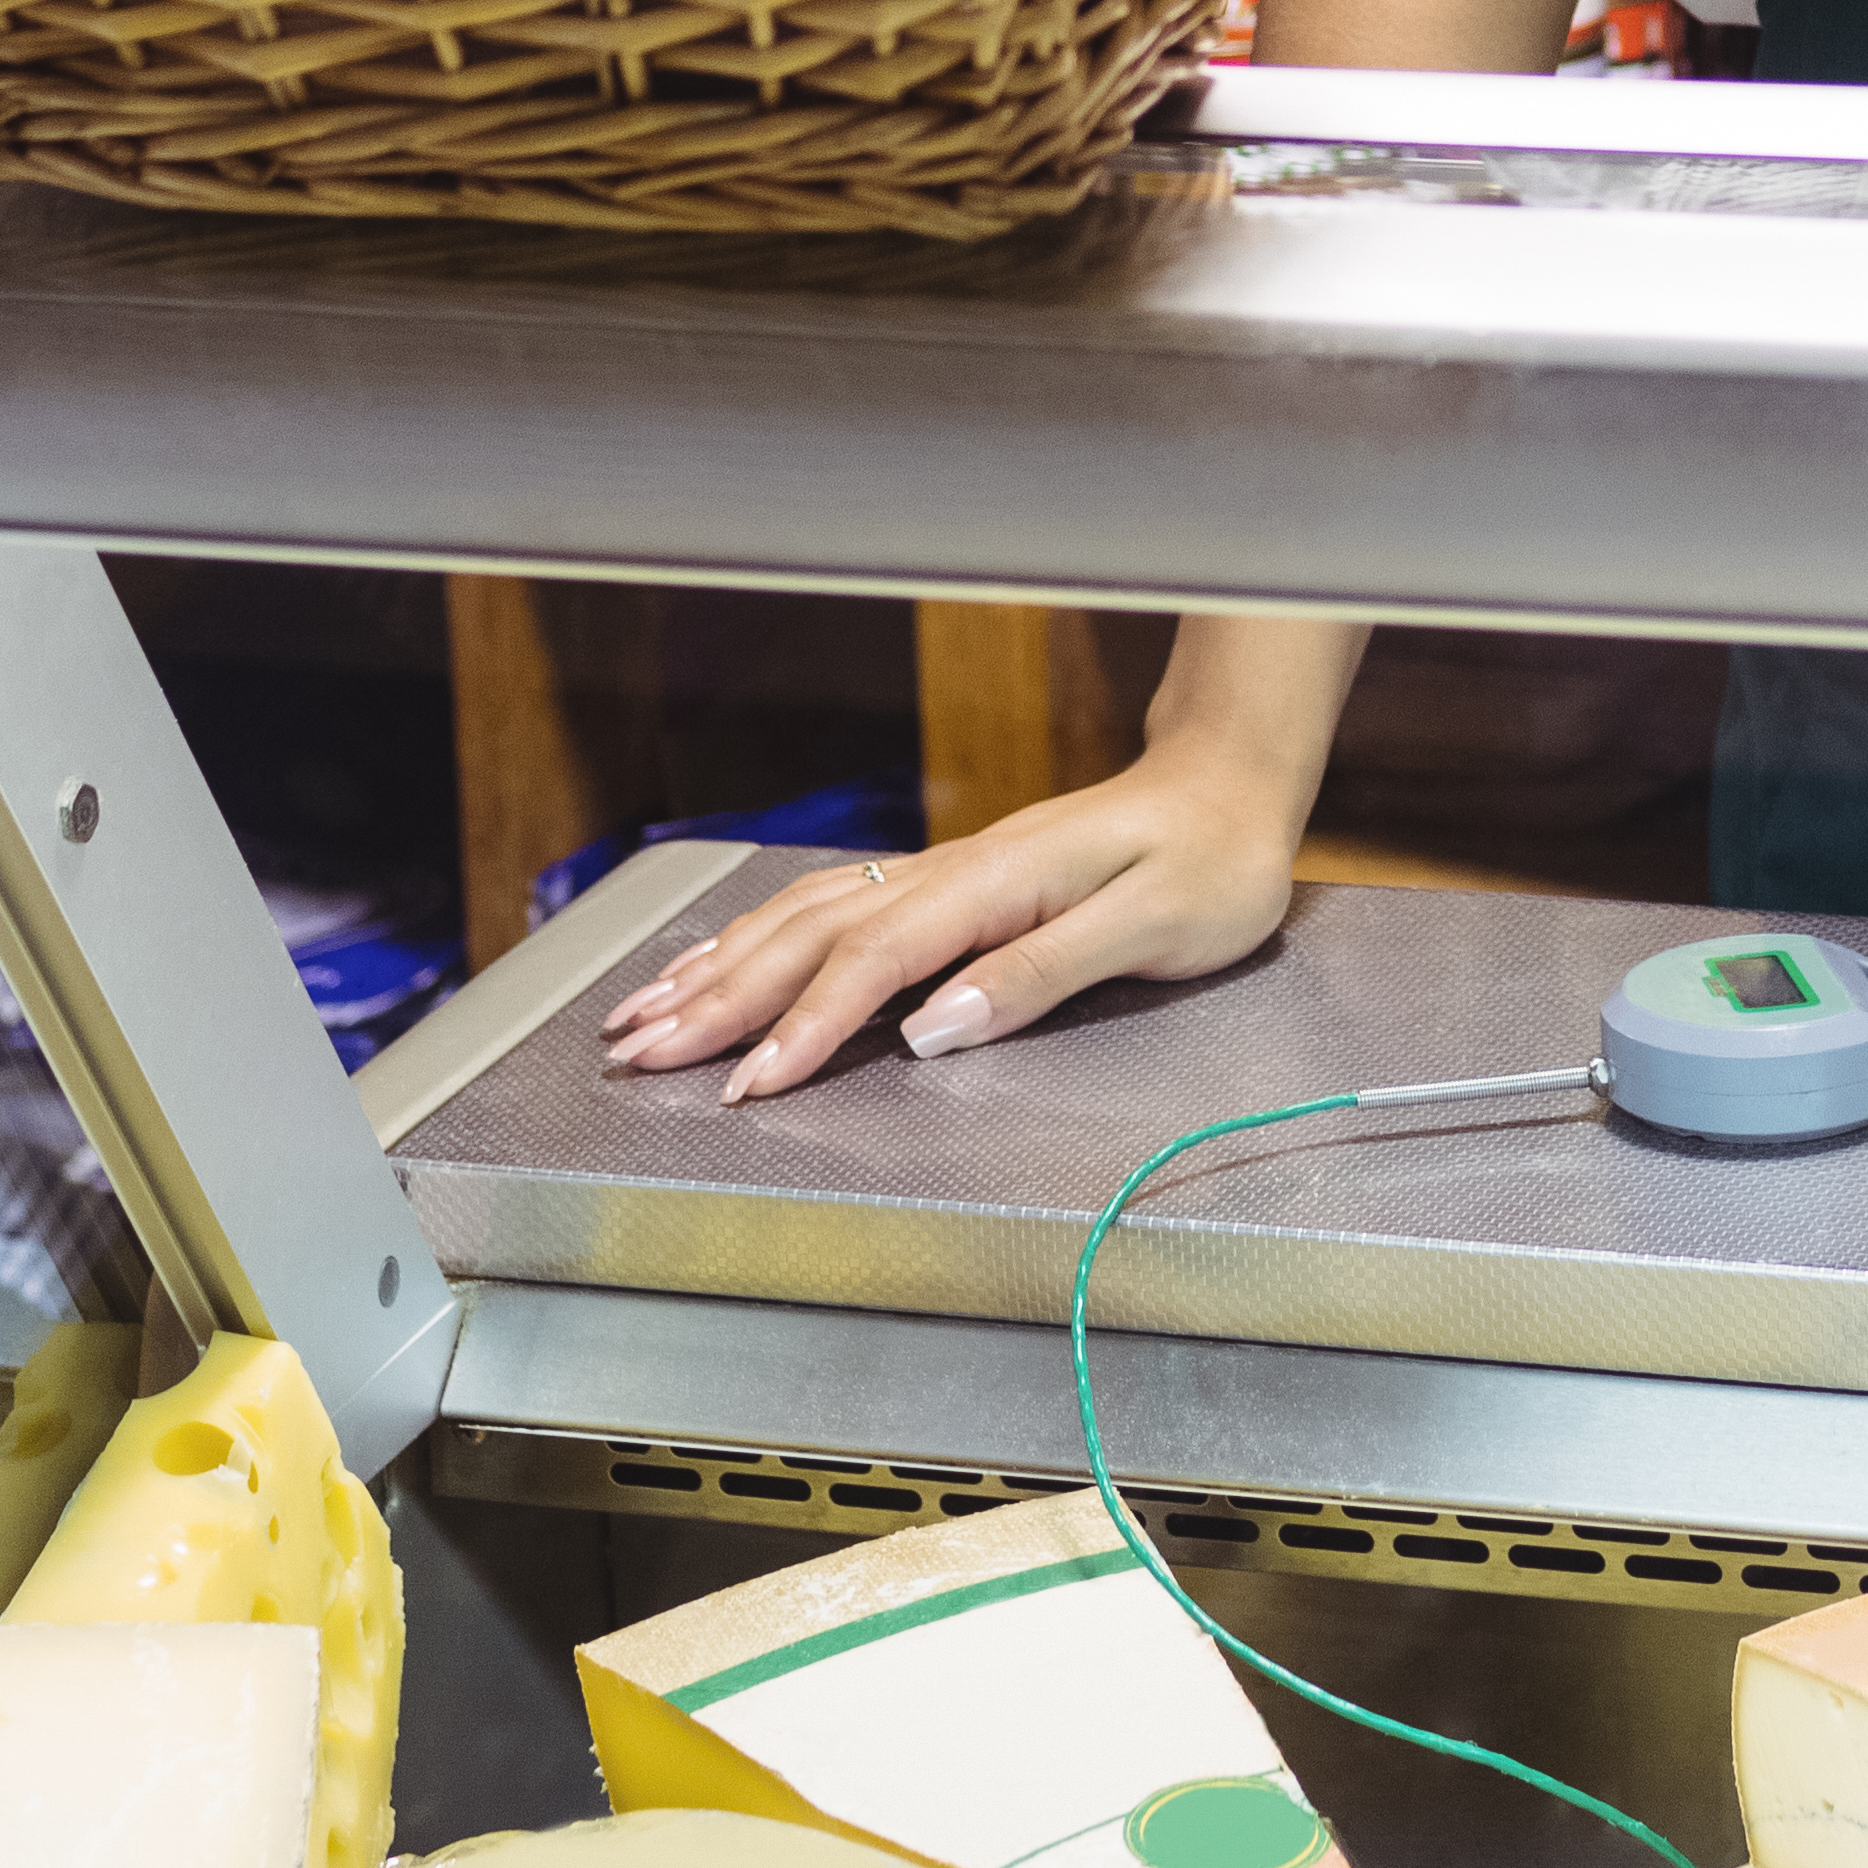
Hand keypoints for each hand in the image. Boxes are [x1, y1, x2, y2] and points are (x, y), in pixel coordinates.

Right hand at [589, 757, 1311, 1102]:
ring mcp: (943, 874)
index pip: (875, 961)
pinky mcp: (947, 884)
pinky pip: (831, 908)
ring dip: (719, 965)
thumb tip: (933, 1028)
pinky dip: (760, 936)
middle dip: (718, 998)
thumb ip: (1044, 973)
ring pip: (805, 917)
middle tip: (638, 1054)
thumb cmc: (1211, 859)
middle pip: (810, 936)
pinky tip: (719, 958)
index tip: (746, 1084)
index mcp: (997, 883)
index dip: (805, 1026)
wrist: (1229, 783)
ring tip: (643, 1012)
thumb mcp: (1158, 922)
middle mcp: (953, 872)